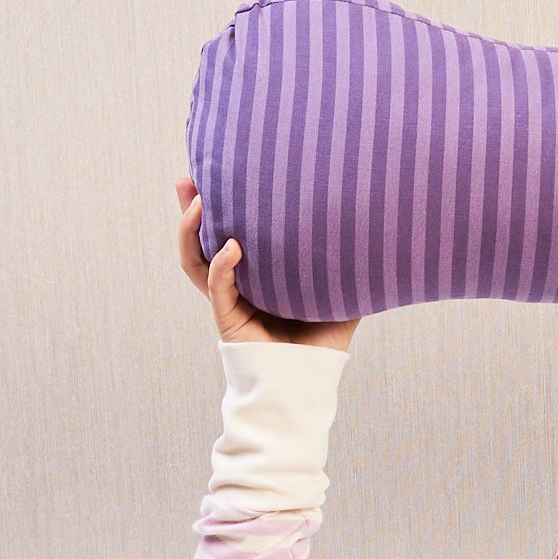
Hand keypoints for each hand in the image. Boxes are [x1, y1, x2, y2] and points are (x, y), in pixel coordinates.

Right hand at [175, 178, 360, 350]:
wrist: (308, 384)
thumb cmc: (322, 345)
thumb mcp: (339, 298)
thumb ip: (345, 269)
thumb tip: (370, 236)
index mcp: (255, 275)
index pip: (229, 233)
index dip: (219, 207)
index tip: (217, 174)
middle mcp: (237, 284)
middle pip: (202, 240)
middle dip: (190, 208)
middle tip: (187, 177)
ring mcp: (229, 301)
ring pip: (196, 261)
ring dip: (190, 231)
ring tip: (196, 201)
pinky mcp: (228, 320)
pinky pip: (218, 287)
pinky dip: (221, 266)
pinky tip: (232, 246)